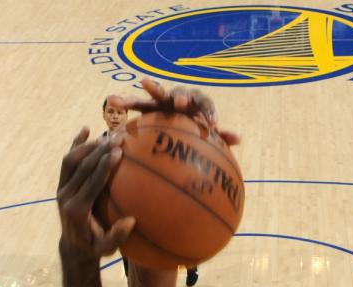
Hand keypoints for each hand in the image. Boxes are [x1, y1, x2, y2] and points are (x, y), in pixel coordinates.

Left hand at [56, 128, 134, 259]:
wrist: (73, 246)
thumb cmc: (94, 247)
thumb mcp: (106, 249)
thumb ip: (116, 236)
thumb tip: (131, 221)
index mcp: (77, 209)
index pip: (91, 182)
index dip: (104, 166)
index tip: (118, 153)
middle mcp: (66, 195)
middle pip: (82, 166)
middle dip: (100, 151)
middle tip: (119, 138)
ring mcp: (62, 188)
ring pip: (72, 159)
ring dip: (90, 145)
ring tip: (110, 134)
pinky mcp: (62, 183)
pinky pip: (68, 160)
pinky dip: (76, 144)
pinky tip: (86, 129)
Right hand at [122, 78, 240, 145]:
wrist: (178, 120)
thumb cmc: (195, 126)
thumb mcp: (205, 132)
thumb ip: (220, 136)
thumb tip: (238, 138)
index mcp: (196, 103)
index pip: (205, 104)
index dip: (210, 113)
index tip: (213, 125)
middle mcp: (180, 97)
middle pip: (181, 92)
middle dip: (181, 96)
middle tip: (180, 103)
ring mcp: (164, 98)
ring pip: (158, 92)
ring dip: (153, 88)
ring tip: (144, 82)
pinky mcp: (150, 104)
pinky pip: (138, 103)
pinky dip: (128, 101)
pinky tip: (114, 101)